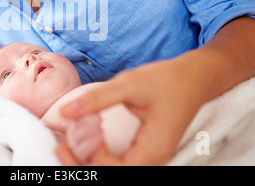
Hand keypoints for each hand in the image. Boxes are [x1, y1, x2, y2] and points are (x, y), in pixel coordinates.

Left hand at [57, 58, 203, 165]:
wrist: (194, 79)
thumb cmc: (166, 80)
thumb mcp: (129, 84)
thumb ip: (97, 99)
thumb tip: (65, 112)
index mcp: (153, 149)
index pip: (116, 169)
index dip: (89, 159)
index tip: (72, 136)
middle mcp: (155, 161)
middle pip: (115, 176)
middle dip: (84, 167)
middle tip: (60, 149)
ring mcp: (153, 159)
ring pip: (118, 172)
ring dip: (92, 164)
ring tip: (69, 148)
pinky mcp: (148, 153)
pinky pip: (123, 165)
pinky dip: (102, 159)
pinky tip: (88, 144)